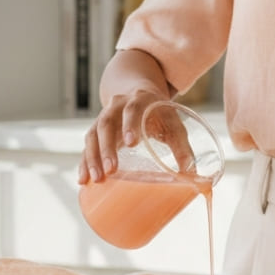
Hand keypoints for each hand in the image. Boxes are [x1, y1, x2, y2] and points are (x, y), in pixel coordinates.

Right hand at [77, 92, 192, 183]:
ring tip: (95, 179)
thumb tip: (192, 175)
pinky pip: (87, 145)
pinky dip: (84, 162)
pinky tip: (83, 180)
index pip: (132, 109)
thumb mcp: (173, 123)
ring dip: (92, 157)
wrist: (139, 95)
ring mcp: (104, 117)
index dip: (130, 124)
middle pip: (106, 123)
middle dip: (107, 147)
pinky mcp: (96, 130)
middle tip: (111, 170)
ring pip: (93, 134)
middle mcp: (117, 106)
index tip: (131, 142)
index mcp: (139, 100)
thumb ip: (182, 146)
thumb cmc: (160, 113)